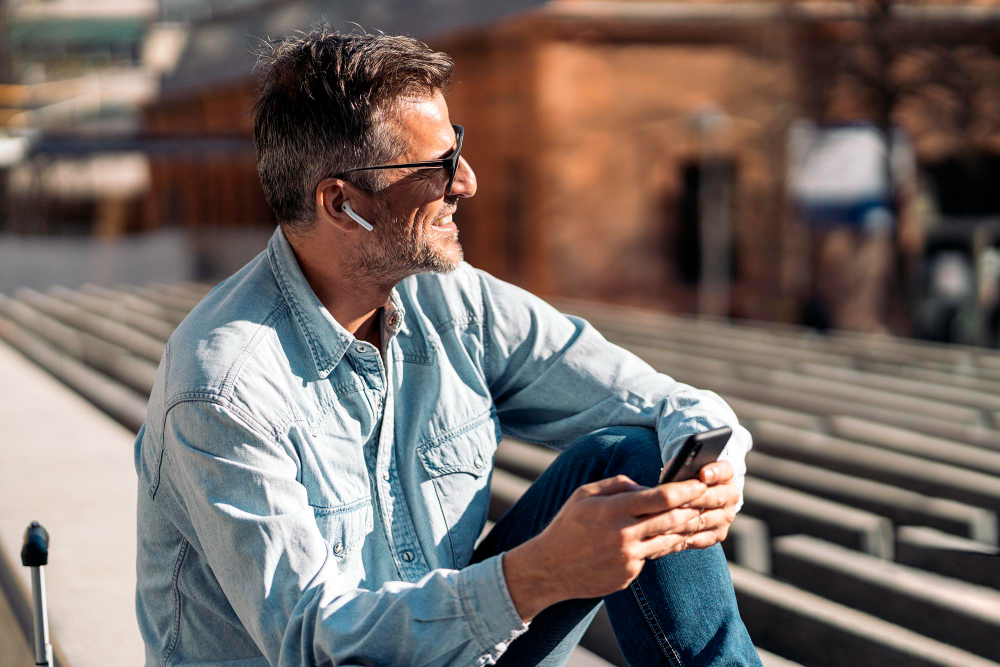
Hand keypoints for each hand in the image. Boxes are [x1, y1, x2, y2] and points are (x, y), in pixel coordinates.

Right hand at [503, 474, 708, 620]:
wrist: (549, 569)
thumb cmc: (567, 526)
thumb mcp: (585, 494)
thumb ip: (617, 484)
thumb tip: (647, 487)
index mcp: (613, 510)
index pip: (661, 497)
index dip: (686, 489)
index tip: (700, 483)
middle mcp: (624, 535)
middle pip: (673, 519)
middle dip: (694, 507)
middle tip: (709, 498)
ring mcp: (628, 558)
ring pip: (668, 540)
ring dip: (684, 528)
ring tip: (696, 516)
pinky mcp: (629, 575)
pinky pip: (651, 556)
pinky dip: (657, 545)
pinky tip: (664, 536)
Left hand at [649, 460, 738, 557]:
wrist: (697, 499)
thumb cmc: (686, 479)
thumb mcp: (686, 470)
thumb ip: (684, 469)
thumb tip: (674, 473)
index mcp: (725, 475)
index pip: (723, 471)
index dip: (714, 472)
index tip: (702, 474)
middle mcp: (730, 496)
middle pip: (714, 498)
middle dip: (694, 499)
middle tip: (676, 501)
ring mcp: (725, 517)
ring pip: (704, 520)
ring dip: (684, 521)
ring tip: (665, 520)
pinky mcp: (717, 534)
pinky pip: (700, 538)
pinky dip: (683, 537)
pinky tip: (667, 535)